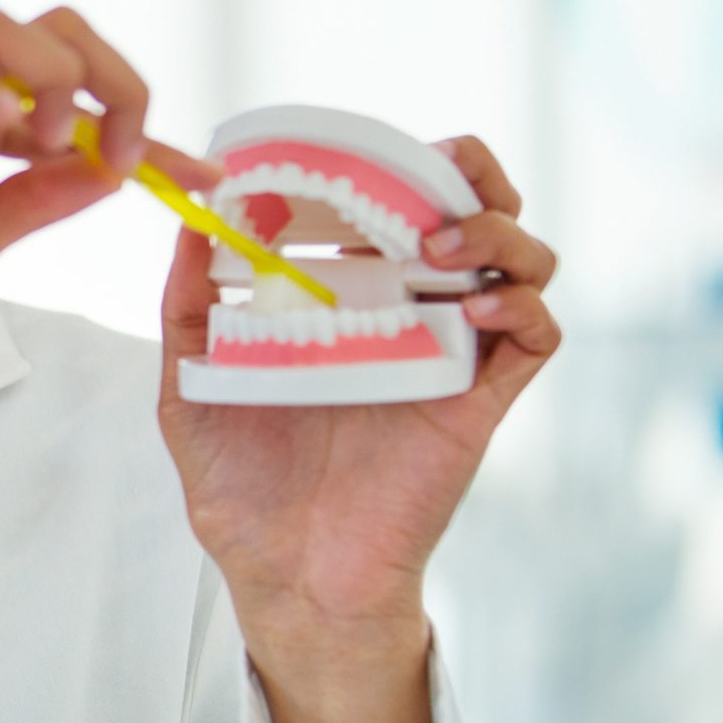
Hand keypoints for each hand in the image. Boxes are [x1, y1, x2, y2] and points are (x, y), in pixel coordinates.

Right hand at [0, 4, 217, 495]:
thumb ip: (24, 207)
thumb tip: (98, 169)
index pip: (67, 94)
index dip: (143, 125)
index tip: (195, 174)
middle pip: (42, 25)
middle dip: (110, 74)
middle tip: (122, 155)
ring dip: (60, 77)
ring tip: (62, 152)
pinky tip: (17, 137)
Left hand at [155, 133, 561, 722]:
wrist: (285, 573)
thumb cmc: (240, 485)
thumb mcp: (190, 384)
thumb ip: (185, 307)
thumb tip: (186, 224)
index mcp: (345, 299)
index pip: (393, 203)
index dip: (397, 161)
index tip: (358, 149)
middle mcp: (407, 315)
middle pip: (475, 210)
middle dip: (468, 173)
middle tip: (431, 178)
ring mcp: (451, 353)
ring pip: (522, 258)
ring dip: (496, 231)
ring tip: (440, 246)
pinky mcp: (482, 401)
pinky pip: (537, 334)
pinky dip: (521, 303)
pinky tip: (473, 304)